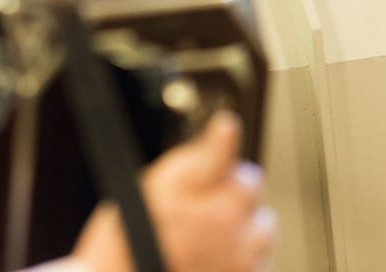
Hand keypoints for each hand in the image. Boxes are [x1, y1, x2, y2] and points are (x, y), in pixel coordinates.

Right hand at [72, 111, 274, 271]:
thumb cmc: (129, 240)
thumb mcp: (157, 183)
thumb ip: (202, 155)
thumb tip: (227, 127)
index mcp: (226, 209)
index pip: (247, 175)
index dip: (219, 171)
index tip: (201, 177)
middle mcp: (241, 243)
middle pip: (253, 207)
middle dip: (229, 200)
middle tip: (191, 208)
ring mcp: (239, 269)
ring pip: (256, 239)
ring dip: (236, 233)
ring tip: (198, 236)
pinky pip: (251, 269)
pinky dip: (234, 263)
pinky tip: (203, 259)